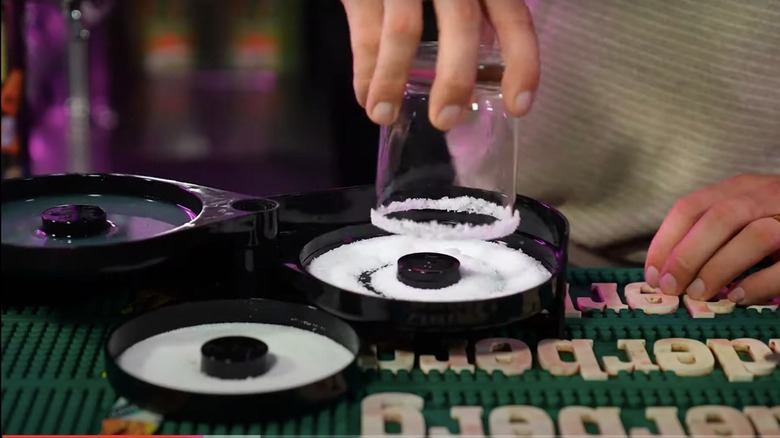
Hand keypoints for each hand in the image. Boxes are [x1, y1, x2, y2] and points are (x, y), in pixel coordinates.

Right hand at [340, 0, 539, 129]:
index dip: (521, 63)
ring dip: (392, 80)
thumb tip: (480, 69)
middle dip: (454, 79)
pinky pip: (365, 30)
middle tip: (445, 121)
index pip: (514, 18)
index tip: (518, 106)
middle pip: (462, 25)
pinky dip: (365, 69)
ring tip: (383, 115)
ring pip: (404, 31)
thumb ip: (473, 13)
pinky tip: (365, 97)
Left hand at [645, 174, 779, 304]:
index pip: (691, 206)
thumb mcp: (743, 216)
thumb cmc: (776, 222)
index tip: (652, 273)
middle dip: (687, 256)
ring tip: (699, 295)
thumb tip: (664, 270)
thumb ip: (710, 233)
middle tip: (670, 288)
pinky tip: (737, 298)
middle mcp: (767, 195)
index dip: (666, 240)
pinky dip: (758, 283)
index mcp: (740, 188)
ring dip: (720, 268)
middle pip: (720, 218)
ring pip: (755, 236)